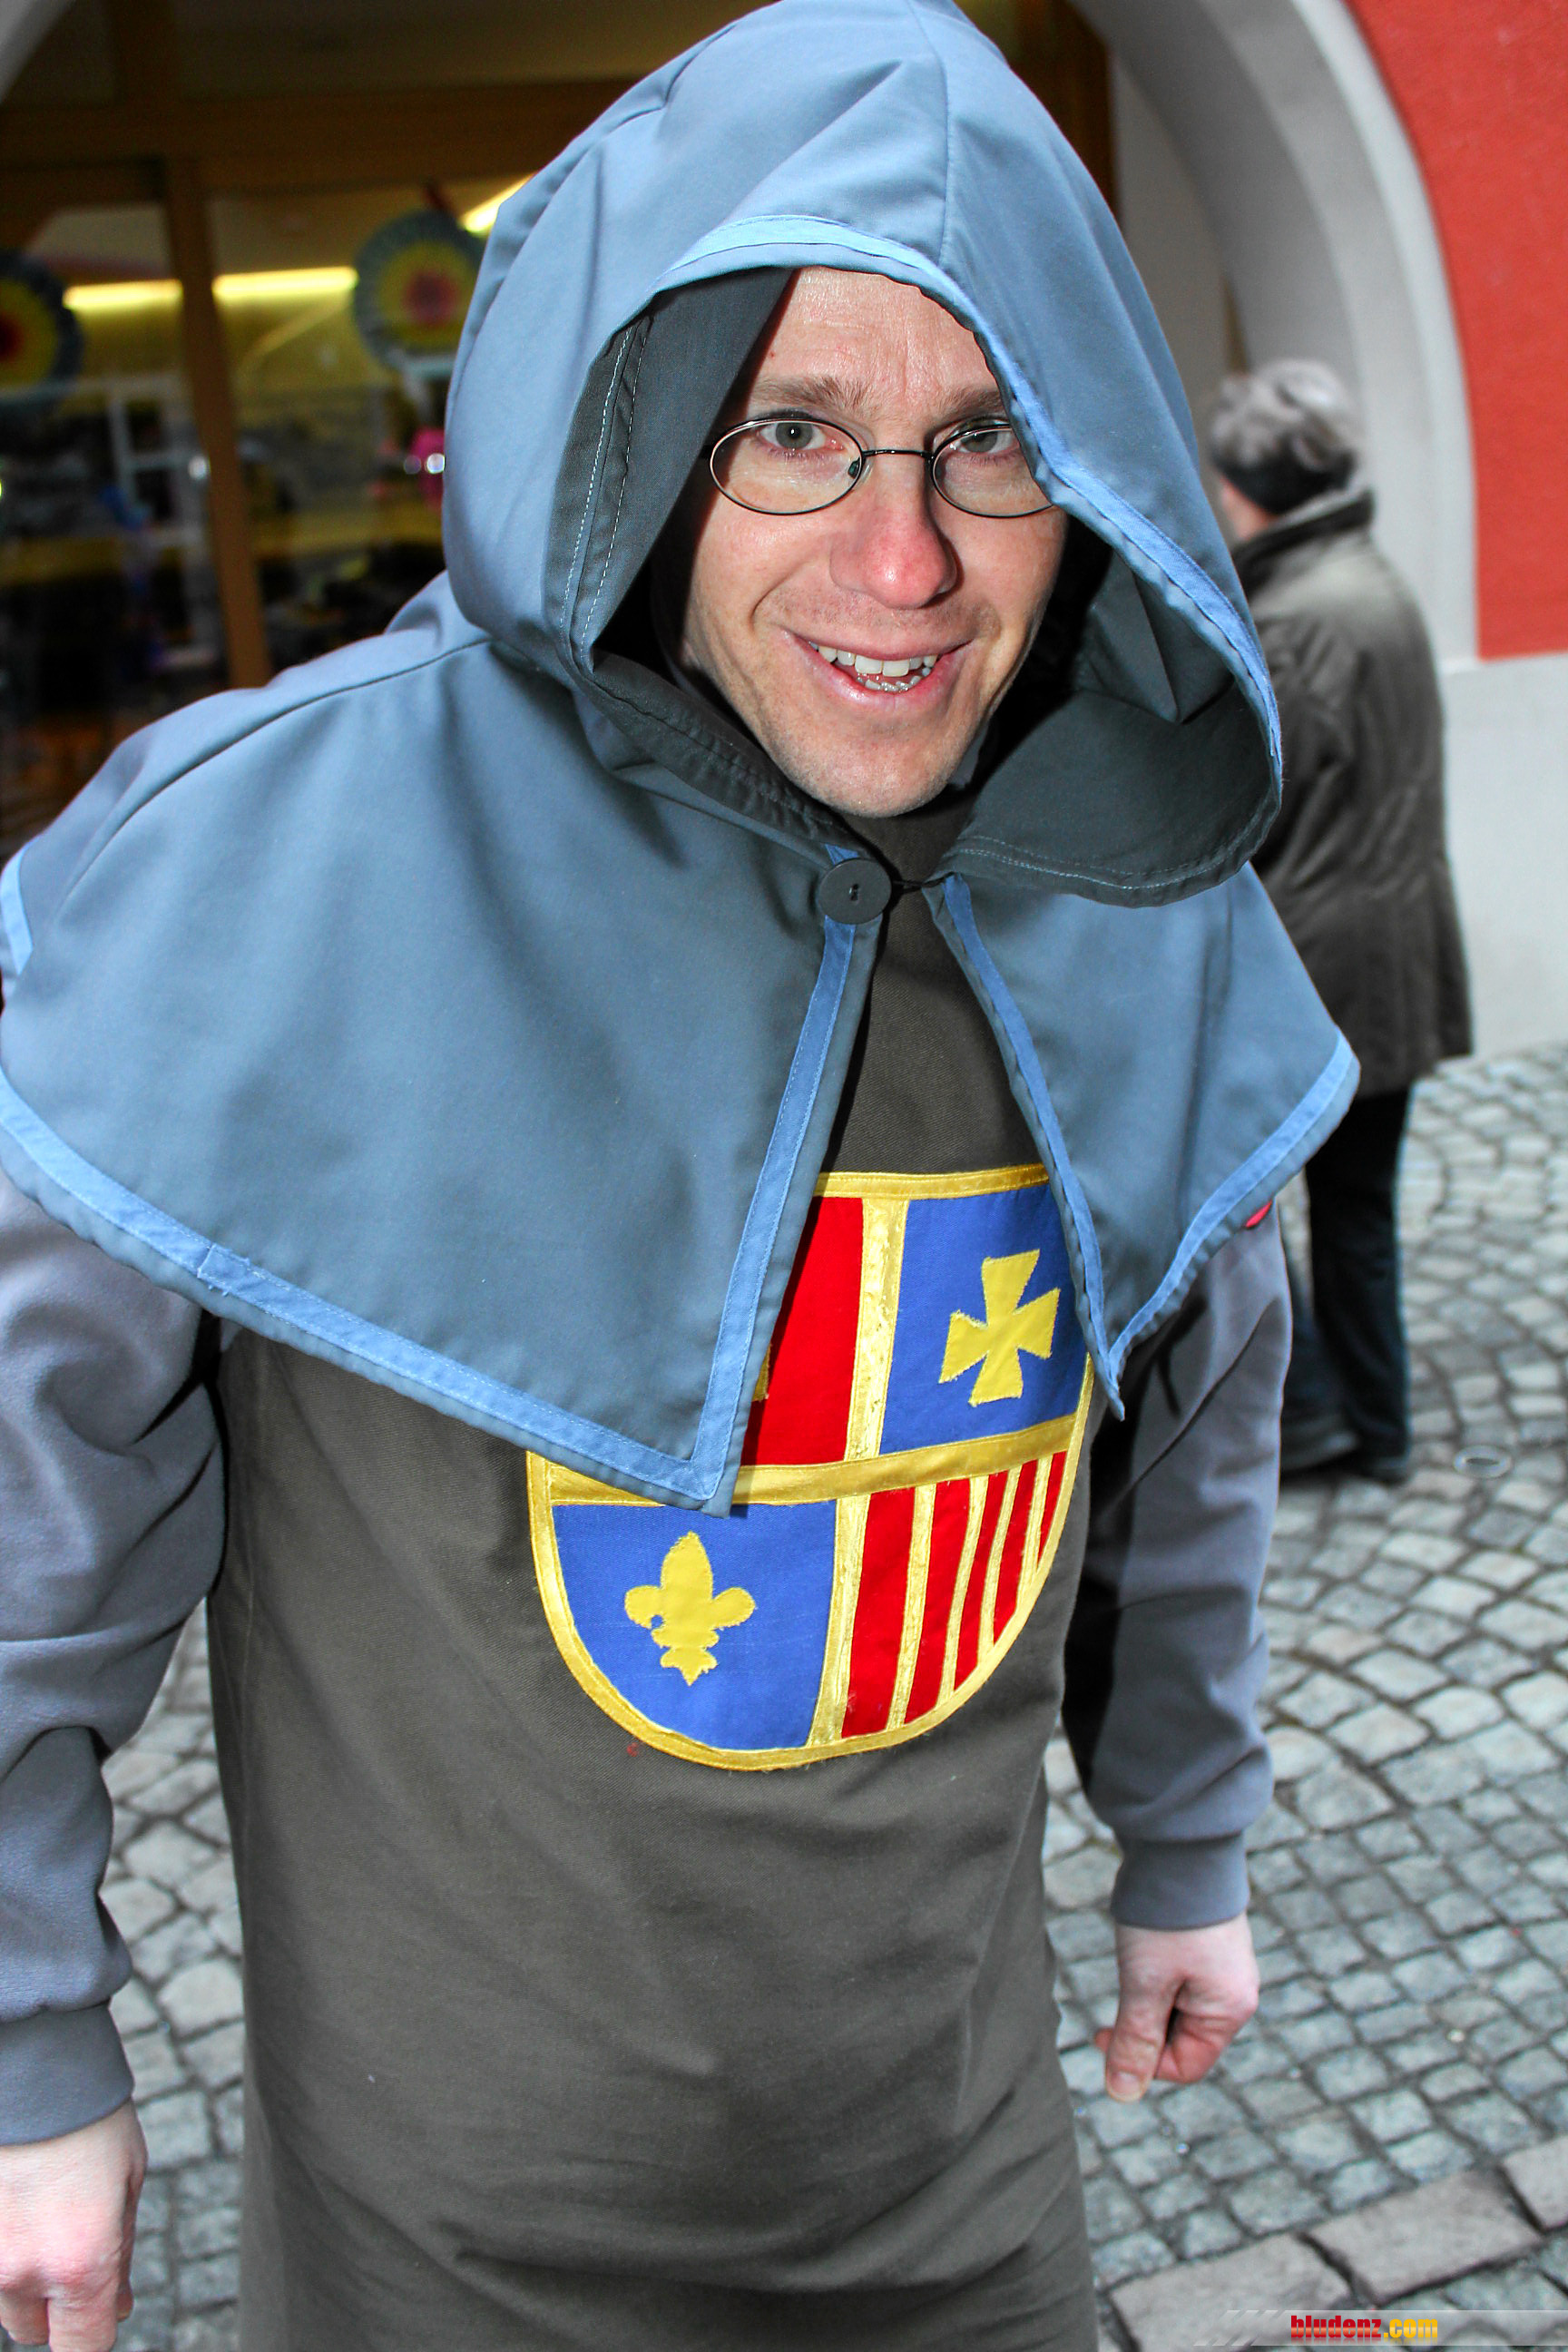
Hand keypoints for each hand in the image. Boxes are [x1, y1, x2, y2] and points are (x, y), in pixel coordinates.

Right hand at [0, 2103, 145, 2349]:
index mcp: (80, 2265)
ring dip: (27, 2283)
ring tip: (47, 2219)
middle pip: (37, 2332)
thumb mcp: (129, 2183)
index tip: (103, 2312)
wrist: (30, 2071)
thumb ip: (120, 2255)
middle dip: (60, 2309)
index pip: (85, 2346)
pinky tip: (22, 2207)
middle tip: (78, 2255)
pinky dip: (4, 2251)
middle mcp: (24, 2273)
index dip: (96, 2331)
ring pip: (5, 2304)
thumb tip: (116, 2305)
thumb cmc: (89, 2118)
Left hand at [1093, 1913, 1258, 2101]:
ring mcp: (1223, 1968)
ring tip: (1135, 1962)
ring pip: (1175, 2008)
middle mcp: (1235, 1993)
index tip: (1104, 2032)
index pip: (1186, 2066)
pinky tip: (1142, 1949)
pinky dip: (1154, 1977)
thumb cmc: (1166, 1921)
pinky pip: (1179, 1980)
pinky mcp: (1208, 1946)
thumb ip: (1137, 2041)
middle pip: (1182, 2039)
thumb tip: (1124, 2093)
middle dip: (1145, 2025)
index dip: (1143, 2061)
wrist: (1179, 1848)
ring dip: (1147, 1998)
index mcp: (1230, 2010)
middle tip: (1122, 1989)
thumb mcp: (1144, 1985)